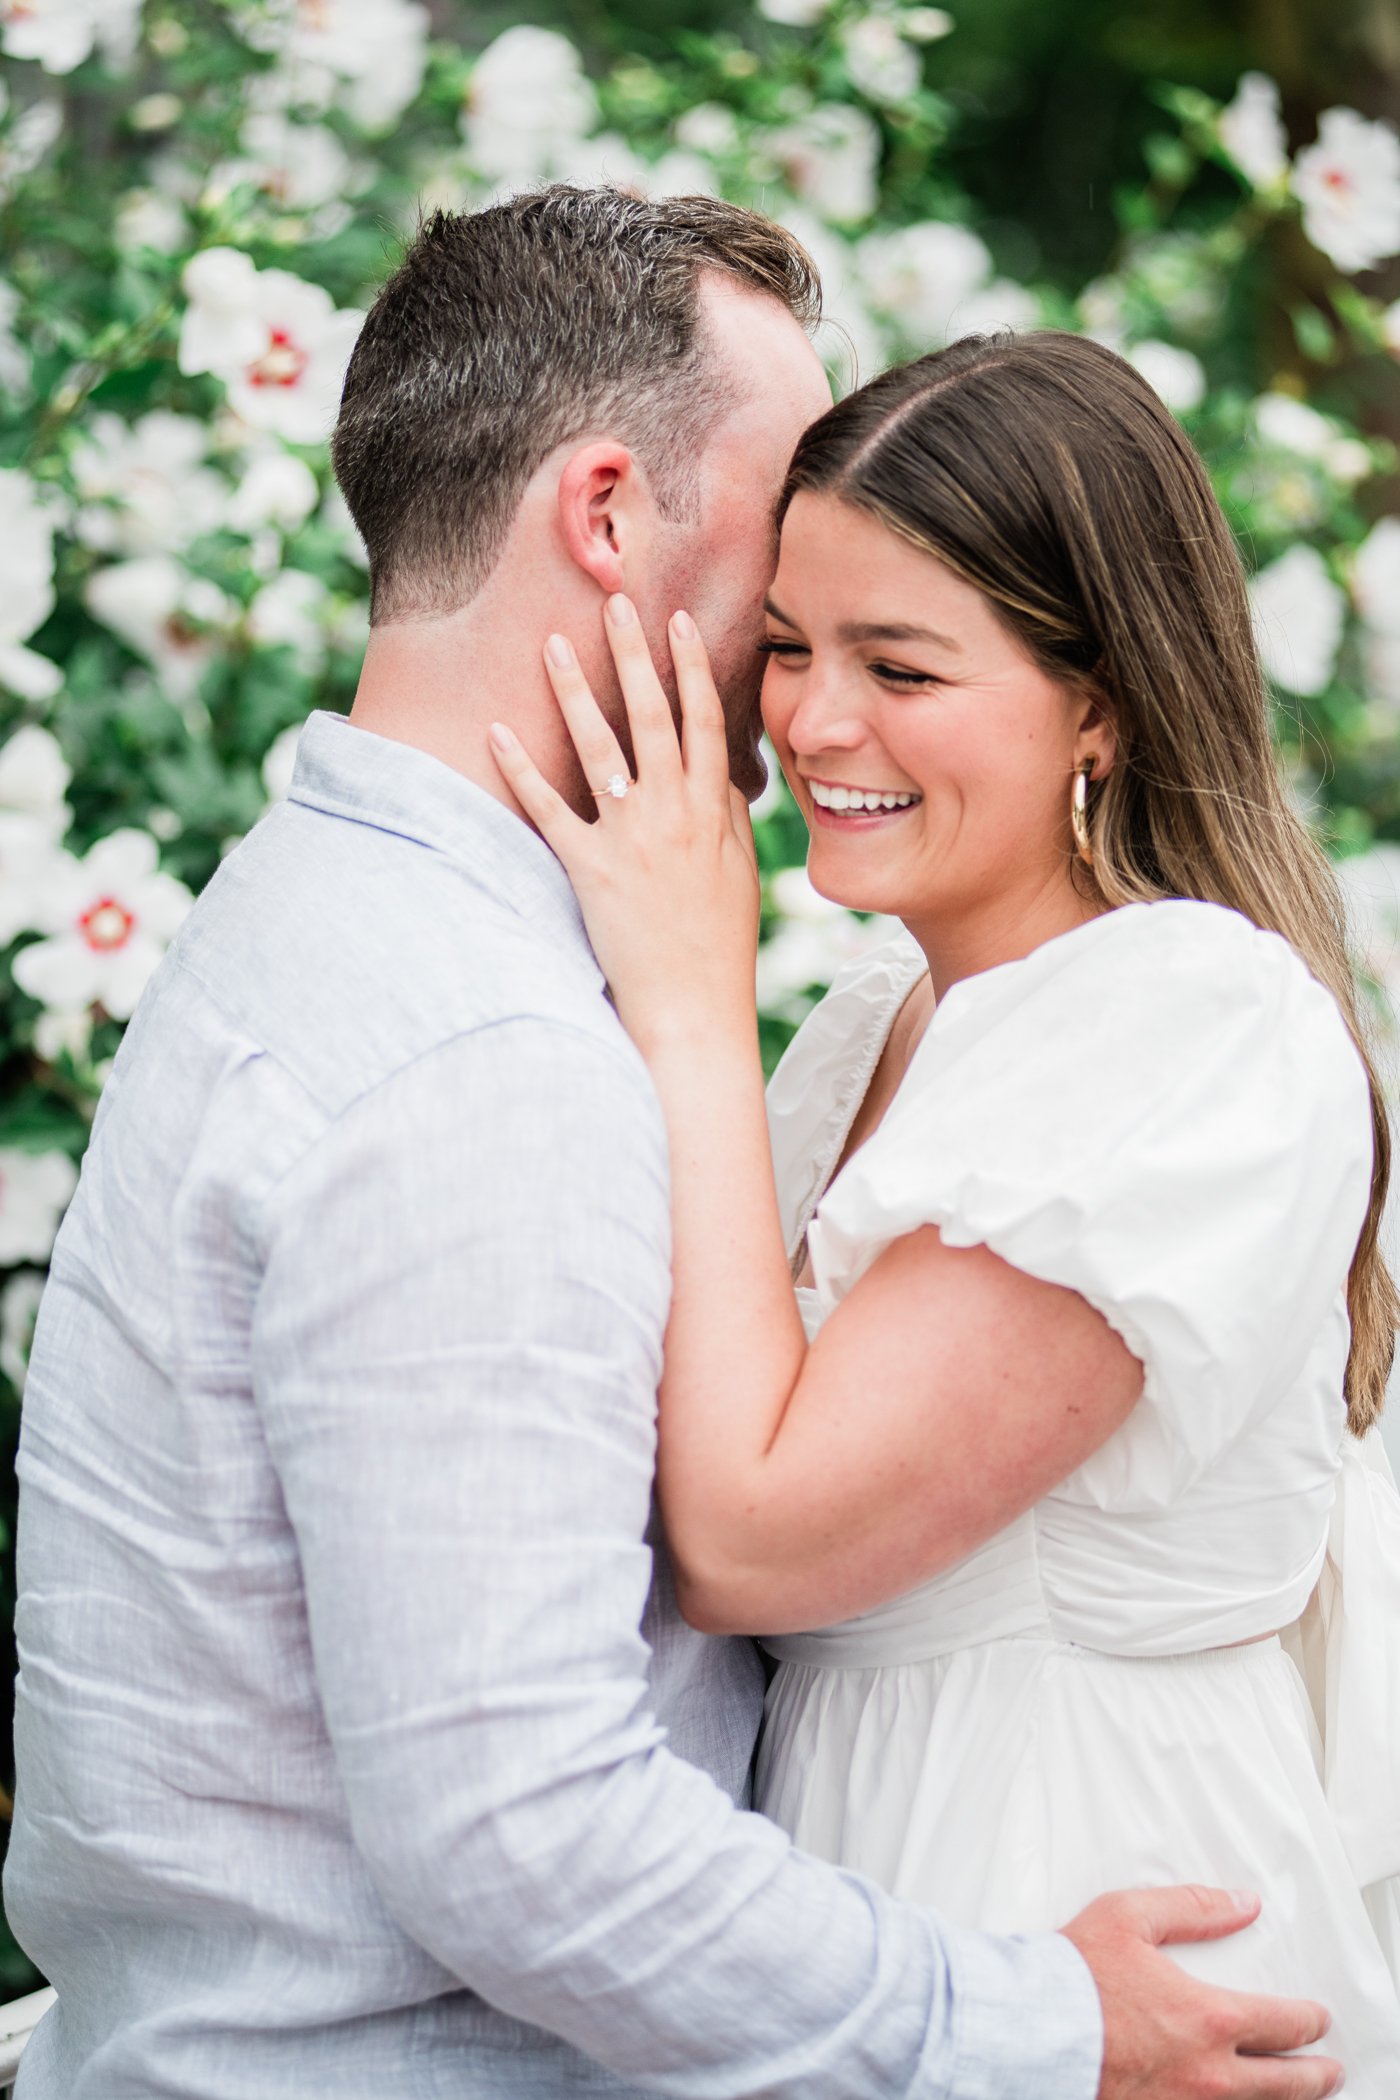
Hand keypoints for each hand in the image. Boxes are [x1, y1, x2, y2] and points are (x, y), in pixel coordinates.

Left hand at [489, 596, 760, 1057]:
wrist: (694, 1010)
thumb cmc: (717, 947)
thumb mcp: (737, 875)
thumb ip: (727, 819)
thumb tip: (721, 775)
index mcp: (711, 813)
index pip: (704, 723)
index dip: (692, 669)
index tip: (678, 623)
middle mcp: (671, 814)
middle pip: (653, 718)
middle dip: (632, 656)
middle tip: (614, 604)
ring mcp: (629, 839)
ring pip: (600, 749)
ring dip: (575, 692)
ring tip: (550, 645)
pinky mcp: (589, 870)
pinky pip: (548, 810)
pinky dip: (521, 770)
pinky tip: (497, 734)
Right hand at [1062, 1886, 1342, 2098]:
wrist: (1031, 2031)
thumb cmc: (1074, 1977)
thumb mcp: (1130, 1916)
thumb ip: (1192, 1908)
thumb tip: (1241, 1904)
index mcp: (1209, 2019)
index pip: (1284, 2024)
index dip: (1309, 2021)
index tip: (1316, 2018)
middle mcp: (1208, 2074)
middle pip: (1286, 2083)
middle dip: (1313, 2074)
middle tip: (1327, 2069)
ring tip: (1293, 2095)